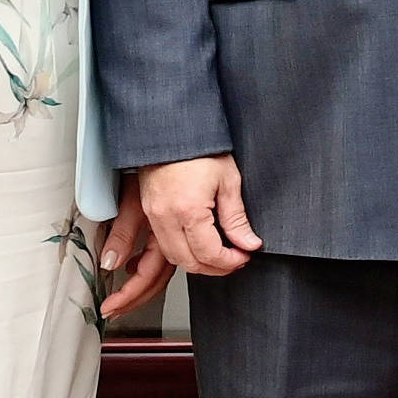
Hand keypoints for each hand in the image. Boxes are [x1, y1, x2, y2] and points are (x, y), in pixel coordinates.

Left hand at [97, 174, 175, 318]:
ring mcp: (180, 233)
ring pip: (166, 273)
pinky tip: (137, 269)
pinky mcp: (183, 225)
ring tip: (123, 300)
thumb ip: (123, 234)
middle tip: (112, 311)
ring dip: (143, 290)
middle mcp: (174, 237)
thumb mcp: (133, 200)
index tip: (111, 307)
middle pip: (156, 281)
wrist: (185, 146)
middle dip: (134, 300)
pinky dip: (152, 270)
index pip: (148, 276)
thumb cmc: (166, 166)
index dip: (130, 296)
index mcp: (163, 234)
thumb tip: (111, 263)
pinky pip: (171, 258)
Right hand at [138, 154, 261, 277]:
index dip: (230, 261)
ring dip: (197, 263)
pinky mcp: (148, 212)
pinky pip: (163, 245)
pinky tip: (197, 245)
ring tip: (218, 255)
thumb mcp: (228, 181)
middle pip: (190, 262)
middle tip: (235, 259)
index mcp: (189, 210)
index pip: (209, 254)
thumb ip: (237, 218)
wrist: (171, 130)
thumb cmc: (199, 148)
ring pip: (174, 258)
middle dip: (215, 268)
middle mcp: (166, 218)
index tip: (244, 255)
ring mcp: (154, 216)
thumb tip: (248, 243)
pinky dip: (182, 251)